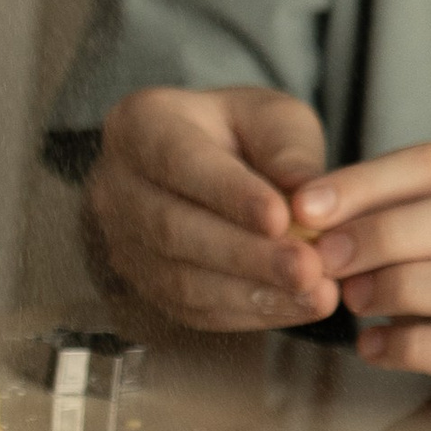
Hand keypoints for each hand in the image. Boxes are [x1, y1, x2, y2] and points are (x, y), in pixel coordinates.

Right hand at [84, 85, 335, 330]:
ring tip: (315, 293)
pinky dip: (248, 312)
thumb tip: (309, 201)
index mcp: (139, 126)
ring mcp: (123, 241)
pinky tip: (297, 306)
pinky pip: (192, 308)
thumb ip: (289, 151)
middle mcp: (115, 186)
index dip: (228, 193)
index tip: (282, 217)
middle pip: (172, 228)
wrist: (208, 166)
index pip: (178, 162)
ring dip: (250, 291)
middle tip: (308, 267)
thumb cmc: (240, 134)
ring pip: (179, 278)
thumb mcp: (271, 118)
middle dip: (244, 253)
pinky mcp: (145, 284)